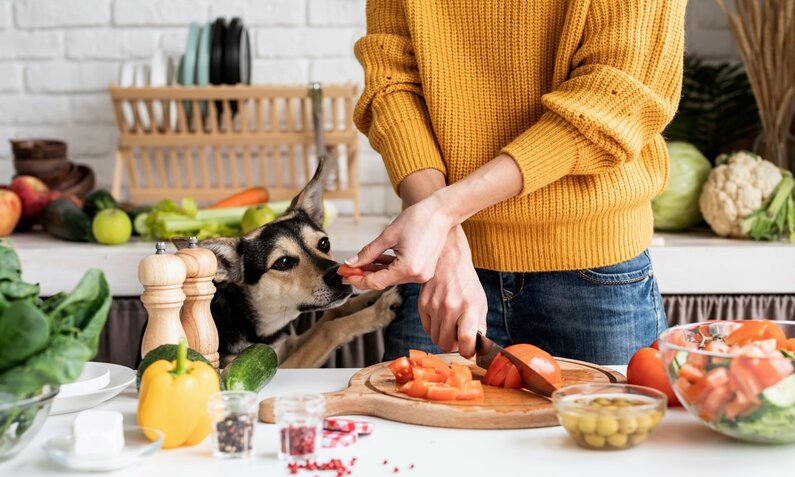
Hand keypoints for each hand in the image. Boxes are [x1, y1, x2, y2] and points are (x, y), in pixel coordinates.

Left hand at [345, 194, 455, 289]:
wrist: (441, 212)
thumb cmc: (419, 219)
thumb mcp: (388, 235)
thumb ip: (368, 253)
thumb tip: (352, 263)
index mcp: (408, 268)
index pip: (376, 282)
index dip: (358, 279)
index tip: (345, 274)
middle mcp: (417, 275)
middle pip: (383, 281)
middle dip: (364, 275)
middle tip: (347, 269)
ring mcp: (422, 274)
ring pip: (391, 277)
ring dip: (375, 271)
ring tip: (359, 264)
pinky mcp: (424, 269)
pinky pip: (401, 272)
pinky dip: (388, 267)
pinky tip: (375, 261)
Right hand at [418, 226, 486, 357]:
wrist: (448, 259)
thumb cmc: (466, 282)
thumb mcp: (480, 301)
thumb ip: (479, 325)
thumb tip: (476, 347)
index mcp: (469, 307)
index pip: (466, 340)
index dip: (468, 351)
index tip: (469, 351)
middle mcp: (450, 307)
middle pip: (446, 344)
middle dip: (453, 345)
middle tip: (458, 337)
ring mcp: (434, 306)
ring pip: (435, 339)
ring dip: (443, 337)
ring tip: (450, 324)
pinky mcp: (422, 304)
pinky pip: (427, 329)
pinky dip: (434, 328)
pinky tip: (441, 316)